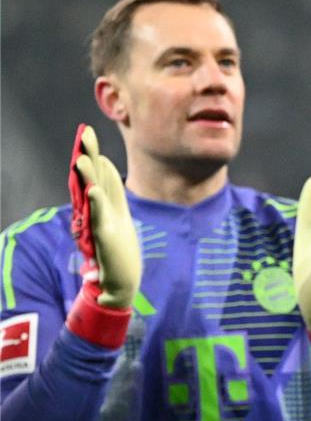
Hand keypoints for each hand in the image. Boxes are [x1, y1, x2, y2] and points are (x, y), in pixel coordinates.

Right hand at [70, 124, 140, 308]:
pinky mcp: (105, 237)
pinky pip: (99, 216)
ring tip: (80, 158)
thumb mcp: (115, 224)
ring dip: (88, 176)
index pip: (102, 177)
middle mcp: (101, 213)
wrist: (120, 286)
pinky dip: (97, 203)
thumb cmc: (118, 256)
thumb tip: (95, 187)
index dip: (96, 158)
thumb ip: (107, 205)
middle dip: (89, 156)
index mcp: (108, 208)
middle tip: (84, 134)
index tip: (89, 138)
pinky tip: (92, 190)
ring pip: (93, 194)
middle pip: (94, 179)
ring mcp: (101, 223)